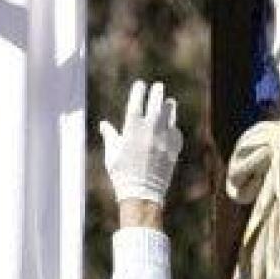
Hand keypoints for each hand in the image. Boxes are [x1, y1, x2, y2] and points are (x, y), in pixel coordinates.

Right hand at [99, 80, 183, 207]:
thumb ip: (110, 136)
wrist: (142, 193)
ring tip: (170, 102)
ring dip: (170, 106)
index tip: (140, 84)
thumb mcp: (112, 153)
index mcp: (132, 127)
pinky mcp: (174, 148)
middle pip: (157, 102)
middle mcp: (150, 128)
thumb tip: (103, 125)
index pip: (137, 100)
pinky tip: (171, 127)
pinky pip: (176, 132)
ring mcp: (164, 137)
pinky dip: (173, 128)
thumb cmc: (122, 173)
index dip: (139, 90)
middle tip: (158, 86)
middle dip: (157, 92)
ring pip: (170, 114)